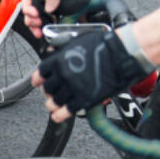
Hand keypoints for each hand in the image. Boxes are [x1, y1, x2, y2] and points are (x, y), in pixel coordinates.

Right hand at [20, 0, 111, 37]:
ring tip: (39, 31)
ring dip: (36, 26)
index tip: (35, 13)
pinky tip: (47, 30)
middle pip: (31, 11)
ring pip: (38, 18)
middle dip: (31, 19)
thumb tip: (48, 8)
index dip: (28, 8)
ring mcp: (52, 4)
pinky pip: (50, 21)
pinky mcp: (61, 11)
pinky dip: (47, 27)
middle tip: (37, 23)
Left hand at [30, 29, 148, 121]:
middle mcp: (63, 75)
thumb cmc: (105, 44)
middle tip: (50, 93)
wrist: (122, 54)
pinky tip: (57, 116)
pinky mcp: (84, 100)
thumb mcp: (78, 42)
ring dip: (52, 104)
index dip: (38, 79)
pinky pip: (66, 111)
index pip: (42, 72)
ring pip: (54, 101)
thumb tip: (59, 55)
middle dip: (48, 91)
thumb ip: (66, 51)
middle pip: (48, 88)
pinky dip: (59, 115)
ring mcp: (73, 88)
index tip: (37, 82)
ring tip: (53, 105)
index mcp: (60, 59)